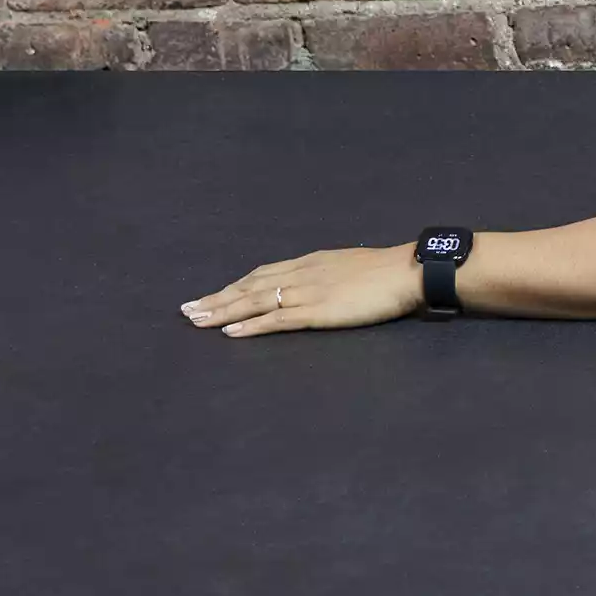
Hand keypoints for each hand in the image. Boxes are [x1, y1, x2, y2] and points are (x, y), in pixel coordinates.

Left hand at [183, 245, 418, 337]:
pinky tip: (230, 332)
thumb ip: (327, 275)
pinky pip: (276, 319)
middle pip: (250, 286)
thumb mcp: (349, 266)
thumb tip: (314, 284)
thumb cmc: (386, 271)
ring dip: (223, 311)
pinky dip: (251, 325)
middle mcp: (302, 273)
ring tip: (197, 321)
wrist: (407, 272)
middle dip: (217, 298)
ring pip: (255, 301)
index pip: (262, 274)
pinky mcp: (317, 311)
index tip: (211, 295)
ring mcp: (308, 292)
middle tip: (187, 310)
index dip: (234, 286)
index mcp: (310, 262)